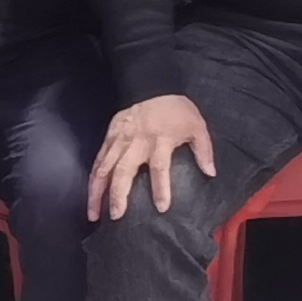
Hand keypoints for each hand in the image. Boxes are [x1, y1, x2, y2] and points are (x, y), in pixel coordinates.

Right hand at [92, 93, 217, 218]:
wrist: (155, 85)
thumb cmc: (178, 110)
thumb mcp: (197, 126)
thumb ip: (204, 150)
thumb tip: (211, 173)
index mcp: (161, 140)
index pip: (160, 168)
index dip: (161, 188)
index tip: (162, 208)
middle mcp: (137, 142)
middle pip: (124, 171)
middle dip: (119, 194)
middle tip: (116, 216)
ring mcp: (120, 139)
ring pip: (104, 167)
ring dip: (97, 191)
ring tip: (93, 214)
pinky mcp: (109, 135)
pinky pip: (98, 159)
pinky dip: (92, 177)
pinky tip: (90, 193)